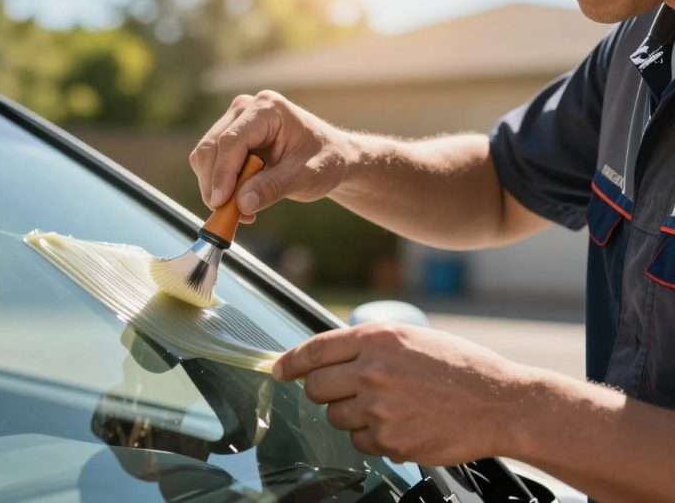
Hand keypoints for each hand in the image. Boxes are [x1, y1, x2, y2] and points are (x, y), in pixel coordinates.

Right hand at [189, 91, 349, 221]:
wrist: (331, 157)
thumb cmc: (325, 160)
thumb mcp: (306, 176)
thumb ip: (273, 188)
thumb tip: (242, 203)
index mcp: (267, 109)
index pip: (231, 140)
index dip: (222, 173)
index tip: (221, 202)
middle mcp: (245, 109)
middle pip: (211, 147)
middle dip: (214, 184)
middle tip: (229, 214)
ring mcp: (235, 121)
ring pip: (205, 157)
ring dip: (216, 187)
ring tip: (242, 209)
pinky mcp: (229, 137)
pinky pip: (210, 164)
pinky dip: (219, 186)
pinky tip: (241, 199)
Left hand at [272, 322, 529, 464]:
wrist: (501, 404)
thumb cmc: (458, 367)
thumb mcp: (411, 338)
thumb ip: (367, 345)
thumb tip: (324, 358)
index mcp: (377, 339)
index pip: (315, 350)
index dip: (290, 362)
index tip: (279, 370)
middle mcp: (373, 372)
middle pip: (316, 387)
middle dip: (323, 390)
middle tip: (344, 392)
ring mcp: (380, 409)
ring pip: (335, 417)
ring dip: (351, 414)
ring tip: (387, 407)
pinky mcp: (390, 441)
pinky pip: (359, 441)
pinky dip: (372, 436)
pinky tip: (401, 424)